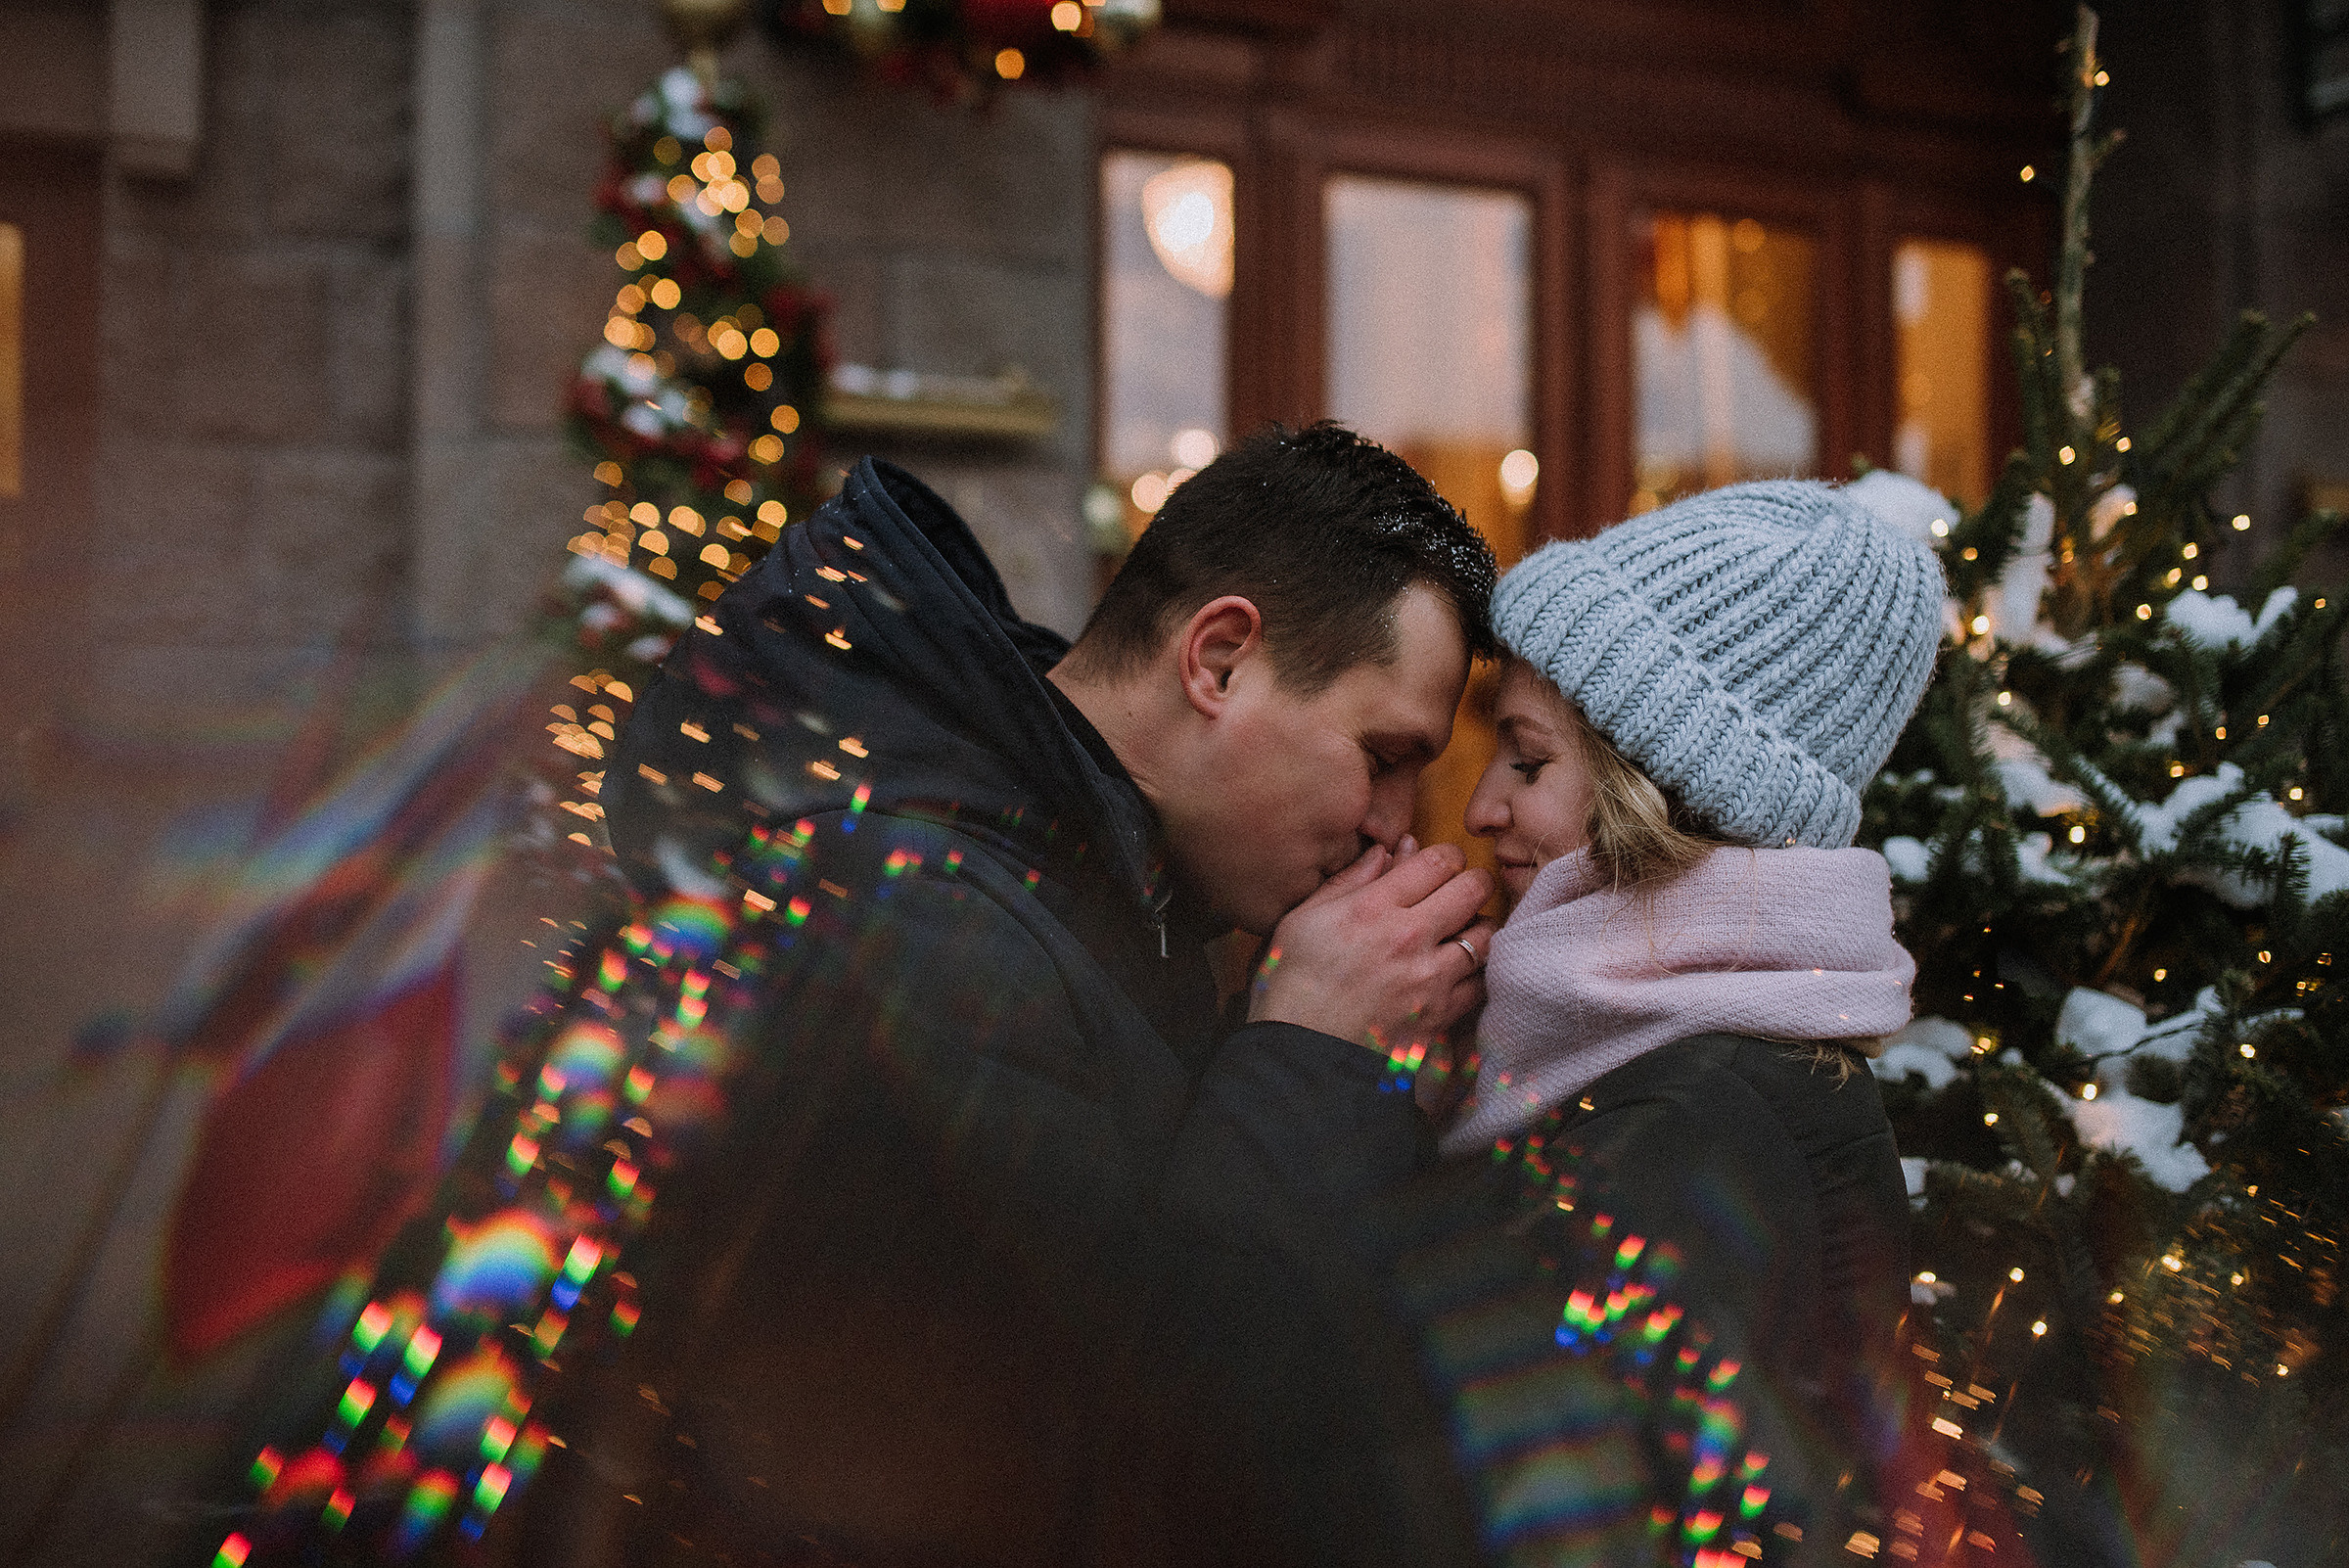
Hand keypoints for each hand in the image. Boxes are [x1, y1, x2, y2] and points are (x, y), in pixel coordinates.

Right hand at [1247, 837, 1495, 1053]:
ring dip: (1479, 927)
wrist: (1300, 1055)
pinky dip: (1476, 973)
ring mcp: (1430, 978)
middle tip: (1462, 890)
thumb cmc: (1292, 985)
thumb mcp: (1302, 920)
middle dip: (1473, 883)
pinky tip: (1459, 971)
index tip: (1443, 864)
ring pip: (1486, 935)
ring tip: (1462, 931)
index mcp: (1372, 907)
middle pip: (1473, 890)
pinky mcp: (1441, 1014)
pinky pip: (1481, 983)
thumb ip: (1348, 881)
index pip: (1438, 861)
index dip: (1447, 856)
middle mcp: (1409, 937)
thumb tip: (1386, 852)